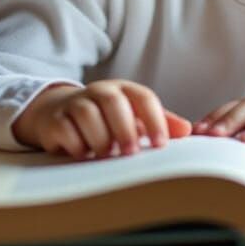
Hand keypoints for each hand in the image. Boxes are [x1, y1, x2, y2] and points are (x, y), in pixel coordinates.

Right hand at [12, 80, 192, 158]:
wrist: (58, 112)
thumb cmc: (105, 118)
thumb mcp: (133, 117)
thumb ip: (160, 122)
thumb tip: (188, 130)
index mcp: (124, 90)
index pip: (144, 98)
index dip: (155, 120)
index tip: (161, 144)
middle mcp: (100, 92)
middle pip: (113, 103)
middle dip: (124, 129)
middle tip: (131, 153)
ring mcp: (76, 103)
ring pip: (87, 114)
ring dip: (100, 138)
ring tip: (107, 155)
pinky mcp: (56, 119)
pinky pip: (65, 128)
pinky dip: (76, 144)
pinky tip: (84, 155)